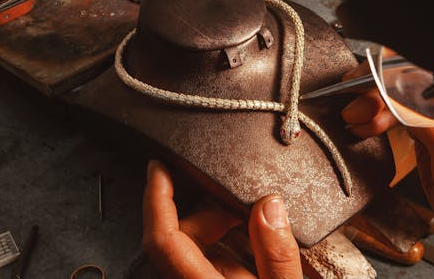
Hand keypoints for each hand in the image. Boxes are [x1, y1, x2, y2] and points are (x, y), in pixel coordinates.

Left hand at [142, 160, 302, 278]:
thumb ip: (277, 255)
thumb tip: (269, 206)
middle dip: (206, 214)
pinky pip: (206, 264)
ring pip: (191, 252)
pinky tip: (250, 245)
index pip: (164, 240)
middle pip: (179, 240)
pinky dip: (224, 248)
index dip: (156, 199)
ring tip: (247, 222)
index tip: (158, 169)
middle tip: (239, 206)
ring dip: (216, 230)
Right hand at [341, 62, 433, 266]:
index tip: (367, 85)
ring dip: (373, 109)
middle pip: (411, 87)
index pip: (431, 77)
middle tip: (356, 110)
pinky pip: (399, 120)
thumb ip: (427, 121)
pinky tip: (366, 125)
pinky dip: (379, 121)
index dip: (395, 78)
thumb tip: (390, 96)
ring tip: (356, 119)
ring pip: (401, 102)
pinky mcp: (429, 137)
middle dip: (378, 96)